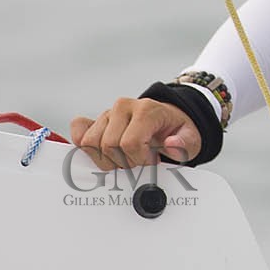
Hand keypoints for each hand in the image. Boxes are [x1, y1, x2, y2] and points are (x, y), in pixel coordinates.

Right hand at [70, 98, 199, 170]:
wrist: (169, 119)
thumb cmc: (176, 130)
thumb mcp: (191, 138)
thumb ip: (185, 144)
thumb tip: (171, 145)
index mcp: (147, 110)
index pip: (130, 141)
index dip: (138, 159)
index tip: (150, 161)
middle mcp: (124, 107)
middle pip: (108, 145)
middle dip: (123, 162)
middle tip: (137, 161)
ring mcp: (108, 113)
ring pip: (90, 143)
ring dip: (106, 159)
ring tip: (124, 158)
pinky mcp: (96, 121)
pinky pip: (78, 130)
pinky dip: (86, 146)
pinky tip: (103, 153)